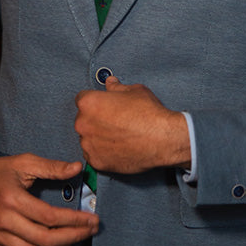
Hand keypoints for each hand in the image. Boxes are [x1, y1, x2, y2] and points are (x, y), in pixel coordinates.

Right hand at [0, 153, 97, 245]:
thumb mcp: (24, 162)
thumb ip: (52, 167)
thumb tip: (77, 168)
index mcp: (12, 200)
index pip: (50, 217)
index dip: (75, 220)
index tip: (92, 219)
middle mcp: (4, 222)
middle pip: (45, 240)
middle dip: (74, 237)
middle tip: (91, 230)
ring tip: (76, 238)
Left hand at [74, 76, 189, 174]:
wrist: (163, 139)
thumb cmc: (149, 114)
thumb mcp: (134, 91)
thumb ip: (116, 87)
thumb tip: (111, 83)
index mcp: (89, 103)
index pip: (82, 99)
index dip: (96, 102)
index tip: (104, 107)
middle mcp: (83, 123)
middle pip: (83, 119)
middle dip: (95, 119)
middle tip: (115, 122)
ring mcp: (88, 144)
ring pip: (88, 138)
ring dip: (98, 137)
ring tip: (118, 136)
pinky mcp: (96, 161)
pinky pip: (94, 155)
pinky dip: (103, 152)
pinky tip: (118, 147)